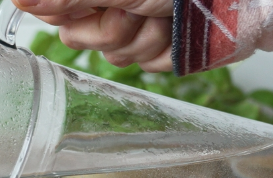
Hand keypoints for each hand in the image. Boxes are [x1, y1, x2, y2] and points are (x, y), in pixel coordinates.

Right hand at [11, 0, 173, 71]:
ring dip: (142, 39)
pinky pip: (141, 65)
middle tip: (137, 9)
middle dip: (111, 28)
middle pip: (77, 37)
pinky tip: (173, 31)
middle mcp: (106, 2)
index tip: (97, 5)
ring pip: (112, 55)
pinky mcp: (152, 47)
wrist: (234, 1)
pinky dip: (161, 51)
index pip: (50, 10)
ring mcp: (130, 24)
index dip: (71, 14)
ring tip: (163, 16)